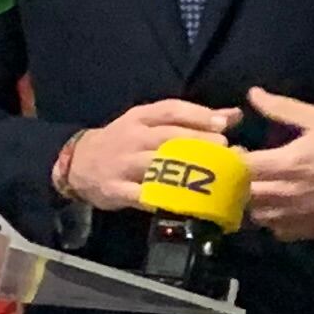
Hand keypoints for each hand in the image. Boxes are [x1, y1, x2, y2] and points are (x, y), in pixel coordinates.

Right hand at [58, 98, 240, 211]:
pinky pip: (141, 195)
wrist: (77, 162)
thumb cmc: (126, 141)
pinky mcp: (116, 189)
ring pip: (156, 166)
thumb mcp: (151, 123)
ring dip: (185, 171)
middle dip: (198, 142)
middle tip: (225, 149)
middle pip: (167, 136)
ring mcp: (122, 164)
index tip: (224, 125)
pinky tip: (184, 203)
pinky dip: (162, 199)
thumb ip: (192, 120)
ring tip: (213, 177)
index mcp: (141, 117)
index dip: (198, 116)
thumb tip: (235, 116)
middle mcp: (132, 137)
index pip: (170, 110)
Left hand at [239, 86, 313, 242]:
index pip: (239, 168)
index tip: (234, 151)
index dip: (230, 160)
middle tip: (243, 171)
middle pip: (242, 196)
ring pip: (256, 217)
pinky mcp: (312, 230)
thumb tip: (252, 94)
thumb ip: (281, 107)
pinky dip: (273, 220)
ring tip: (261, 189)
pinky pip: (277, 231)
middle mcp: (289, 194)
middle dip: (237, 183)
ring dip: (252, 203)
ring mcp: (300, 216)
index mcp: (288, 163)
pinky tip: (282, 206)